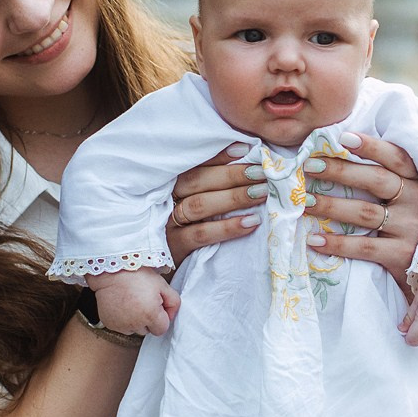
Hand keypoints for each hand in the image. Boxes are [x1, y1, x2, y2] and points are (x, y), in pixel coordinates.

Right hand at [90, 269, 179, 336]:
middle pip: (147, 330)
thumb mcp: (162, 285)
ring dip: (135, 321)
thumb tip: (172, 315)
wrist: (111, 271)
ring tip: (132, 302)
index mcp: (150, 315)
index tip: (156, 306)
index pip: (162, 329)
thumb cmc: (137, 275)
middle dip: (148, 320)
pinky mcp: (110, 324)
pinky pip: (121, 327)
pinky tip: (122, 305)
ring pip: (134, 330)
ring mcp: (121, 325)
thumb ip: (174, 302)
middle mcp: (135, 323)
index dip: (161, 318)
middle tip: (143, 301)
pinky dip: (123, 319)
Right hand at [166, 144, 263, 267]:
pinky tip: (251, 223)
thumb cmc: (184, 227)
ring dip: (234, 197)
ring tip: (261, 193)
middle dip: (232, 175)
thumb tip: (244, 162)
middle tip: (261, 172)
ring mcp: (166, 223)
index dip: (218, 155)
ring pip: (200, 204)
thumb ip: (207, 184)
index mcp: (167, 183)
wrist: (156, 267)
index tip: (245, 148)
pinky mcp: (173, 246)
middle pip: (196, 180)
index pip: (193, 164)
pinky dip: (228, 228)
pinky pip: (202, 234)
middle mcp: (163, 199)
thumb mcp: (188, 200)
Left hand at [303, 132, 417, 286]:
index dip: (371, 146)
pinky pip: (363, 247)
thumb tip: (342, 154)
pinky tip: (314, 239)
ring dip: (330, 205)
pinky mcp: (402, 255)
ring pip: (365, 212)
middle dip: (340, 171)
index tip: (342, 137)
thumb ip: (386, 180)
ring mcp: (411, 228)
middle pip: (376, 180)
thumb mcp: (407, 200)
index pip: (396, 157)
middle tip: (309, 166)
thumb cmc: (410, 228)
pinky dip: (336, 243)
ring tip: (304, 201)